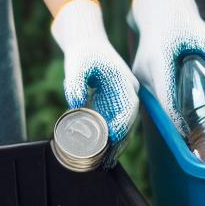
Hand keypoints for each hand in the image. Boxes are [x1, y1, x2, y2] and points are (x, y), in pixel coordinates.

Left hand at [51, 0, 139, 152]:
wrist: (86, 43)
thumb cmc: (83, 52)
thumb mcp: (78, 64)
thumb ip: (76, 82)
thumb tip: (75, 103)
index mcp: (124, 81)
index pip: (129, 106)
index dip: (123, 123)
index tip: (113, 138)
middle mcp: (127, 91)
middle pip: (129, 120)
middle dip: (120, 141)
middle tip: (108, 160)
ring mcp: (121, 98)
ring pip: (124, 125)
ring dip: (116, 143)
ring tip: (105, 162)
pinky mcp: (113, 103)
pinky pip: (115, 123)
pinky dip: (110, 137)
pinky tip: (102, 151)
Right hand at [131, 0, 204, 129]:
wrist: (159, 9)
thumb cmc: (182, 22)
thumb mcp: (204, 36)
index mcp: (159, 59)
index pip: (166, 97)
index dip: (177, 120)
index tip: (191, 134)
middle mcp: (144, 70)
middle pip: (161, 105)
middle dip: (177, 123)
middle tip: (199, 138)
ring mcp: (140, 75)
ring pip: (157, 104)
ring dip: (173, 115)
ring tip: (194, 131)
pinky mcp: (141, 77)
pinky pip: (155, 98)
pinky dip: (169, 106)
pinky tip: (184, 115)